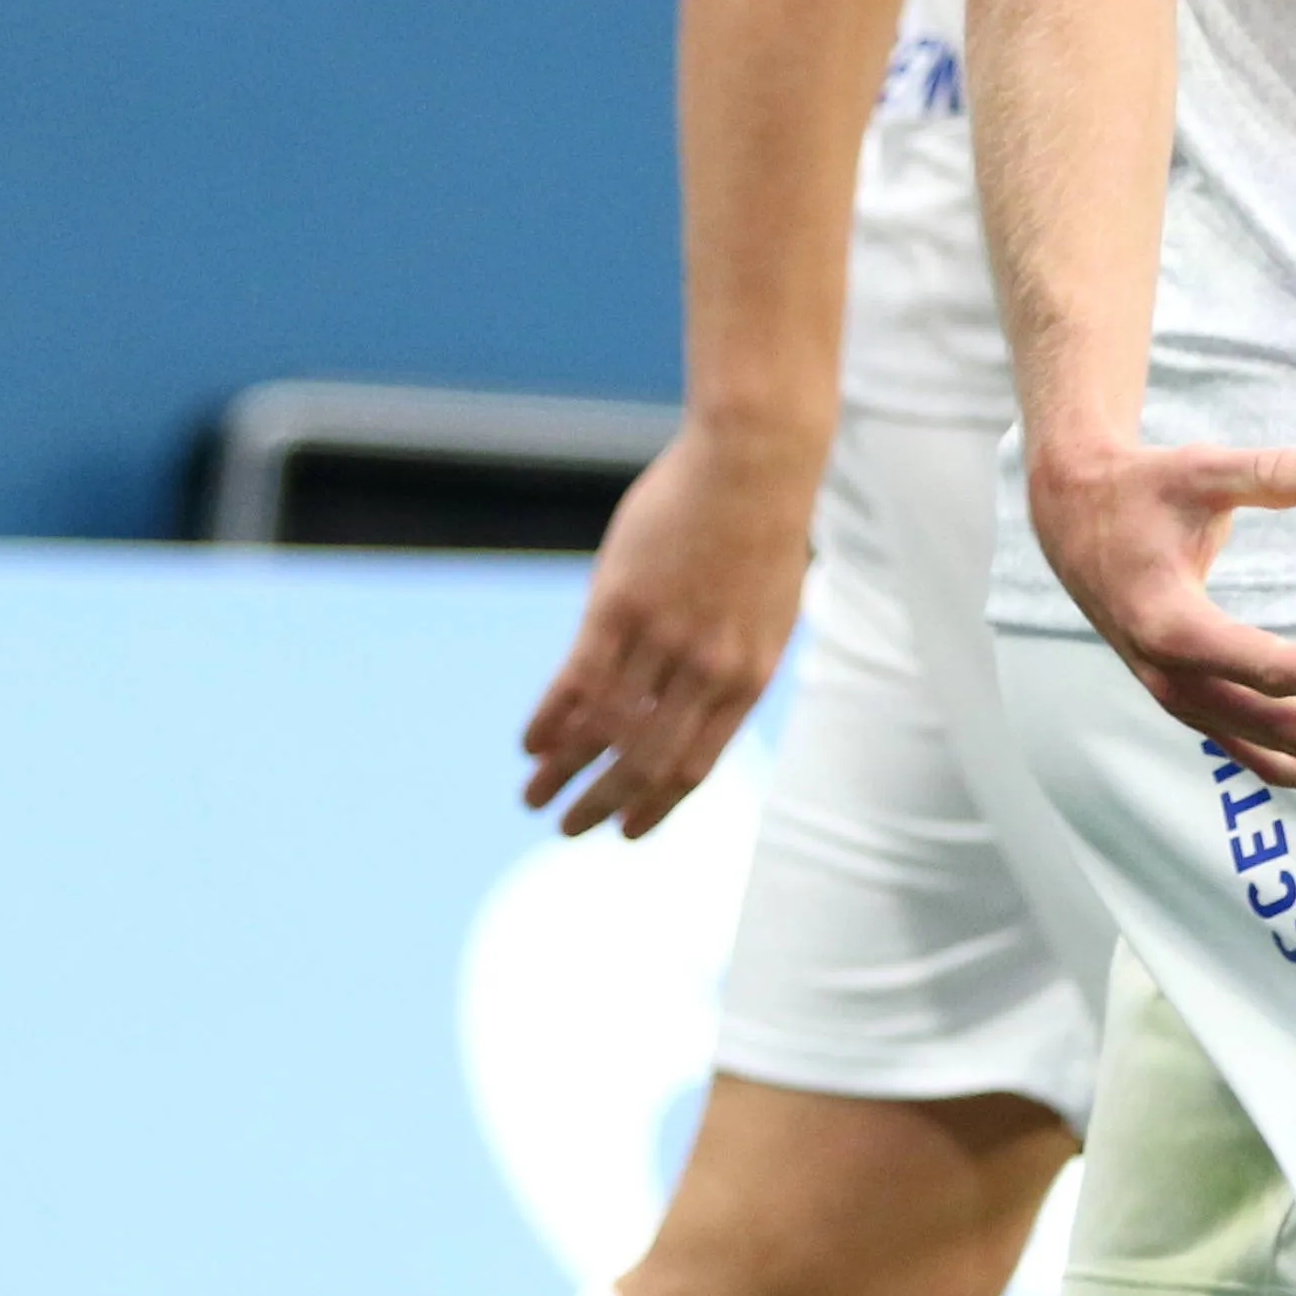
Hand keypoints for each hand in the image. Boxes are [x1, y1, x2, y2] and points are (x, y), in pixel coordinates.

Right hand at [518, 423, 819, 836]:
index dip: (655, 806)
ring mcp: (663, 637)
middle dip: (600, 803)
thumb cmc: (761, 534)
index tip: (624, 832)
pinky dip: (550, 719)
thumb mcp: (766, 615)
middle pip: (643, 761)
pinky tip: (529, 743)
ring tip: (533, 795)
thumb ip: (732, 668)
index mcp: (748, 677)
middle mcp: (706, 669)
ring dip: (562, 770)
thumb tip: (697, 711)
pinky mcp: (620, 604)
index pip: (694, 766)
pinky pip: (578, 680)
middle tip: (566, 827)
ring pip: (603, 728)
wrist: (753, 463)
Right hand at [1028, 436, 1295, 796]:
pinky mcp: (1200, 705)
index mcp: (1171, 626)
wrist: (1074, 519)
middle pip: (1286, 726)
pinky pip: (1266, 755)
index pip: (1269, 670)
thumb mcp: (1196, 469)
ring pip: (1283, 754)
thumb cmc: (1139, 490)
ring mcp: (1186, 703)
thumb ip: (1267, 472)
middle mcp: (1176, 681)